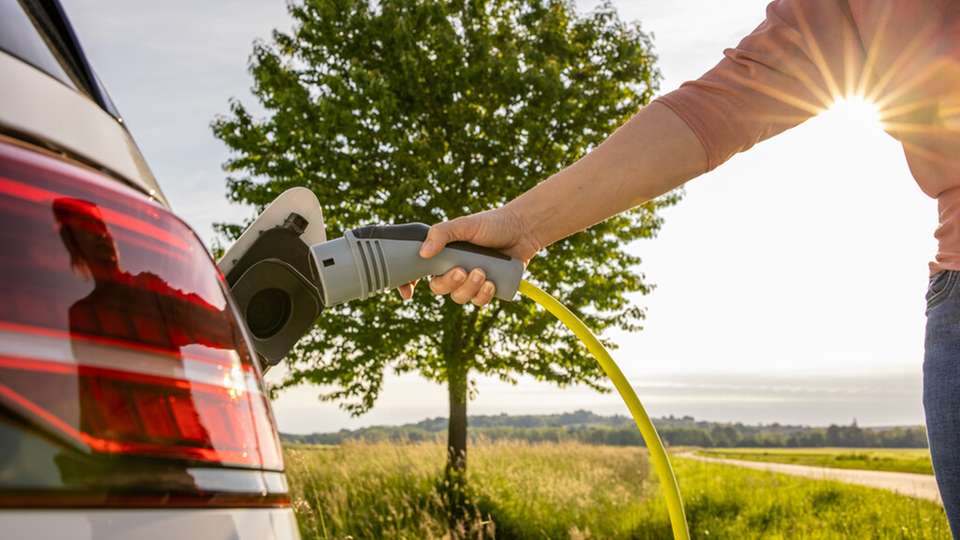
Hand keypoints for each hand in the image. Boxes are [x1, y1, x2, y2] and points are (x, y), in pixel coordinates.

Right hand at [397, 206, 539, 305]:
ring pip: (460, 297)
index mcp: (443, 254)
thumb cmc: (492, 224)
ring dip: (469, 288)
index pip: (419, 271)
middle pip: (440, 288)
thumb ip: (442, 234)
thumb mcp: (464, 225)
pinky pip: (479, 301)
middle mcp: (454, 268)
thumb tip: (424, 253)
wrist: (523, 229)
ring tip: (482, 273)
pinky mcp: (488, 289)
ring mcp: (471, 280)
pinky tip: (491, 283)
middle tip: (462, 270)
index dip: (408, 284)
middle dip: (450, 283)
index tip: (408, 293)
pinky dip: (483, 295)